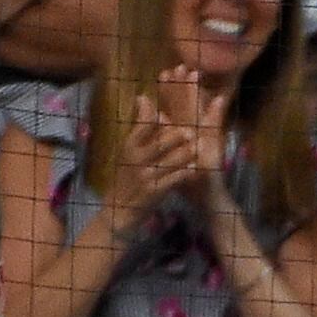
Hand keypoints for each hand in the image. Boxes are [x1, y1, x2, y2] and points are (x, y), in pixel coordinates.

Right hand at [100, 94, 198, 238]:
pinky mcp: (155, 191)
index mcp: (128, 147)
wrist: (118, 211)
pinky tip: (194, 168)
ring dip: (187, 153)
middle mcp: (136, 159)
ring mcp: (146, 175)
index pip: (142, 125)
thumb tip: (143, 105)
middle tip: (190, 132)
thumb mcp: (125, 156)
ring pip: (173, 159)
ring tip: (198, 148)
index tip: (159, 106)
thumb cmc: (125, 180)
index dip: (151, 112)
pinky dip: (187, 171)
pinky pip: (176, 178)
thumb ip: (138, 135)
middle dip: (178, 136)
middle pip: (162, 141)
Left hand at [151, 66, 234, 205]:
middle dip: (184, 85)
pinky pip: (215, 127)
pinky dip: (218, 114)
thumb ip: (162, 133)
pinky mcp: (216, 145)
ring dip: (199, 93)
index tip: (164, 72)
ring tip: (195, 75)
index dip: (169, 90)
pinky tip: (220, 99)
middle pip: (188, 104)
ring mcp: (207, 136)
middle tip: (180, 66)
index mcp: (182, 131)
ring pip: (200, 110)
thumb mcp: (171, 156)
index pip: (174, 106)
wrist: (206, 195)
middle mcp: (194, 131)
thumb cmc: (187, 178)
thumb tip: (156, 113)